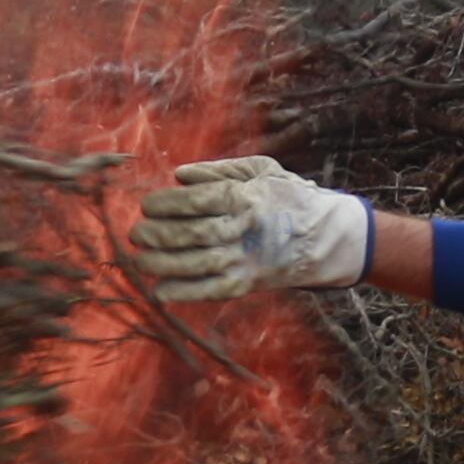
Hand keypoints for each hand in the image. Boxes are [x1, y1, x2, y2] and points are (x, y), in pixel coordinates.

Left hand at [131, 155, 369, 299]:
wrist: (327, 236)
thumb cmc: (288, 196)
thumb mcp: (261, 170)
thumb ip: (218, 170)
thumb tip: (179, 176)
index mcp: (247, 197)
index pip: (199, 201)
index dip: (167, 205)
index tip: (147, 207)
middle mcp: (245, 229)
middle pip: (193, 233)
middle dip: (158, 235)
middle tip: (136, 234)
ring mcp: (247, 259)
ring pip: (197, 263)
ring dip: (162, 264)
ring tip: (139, 260)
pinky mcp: (249, 283)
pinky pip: (211, 290)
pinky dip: (183, 293)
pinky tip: (160, 291)